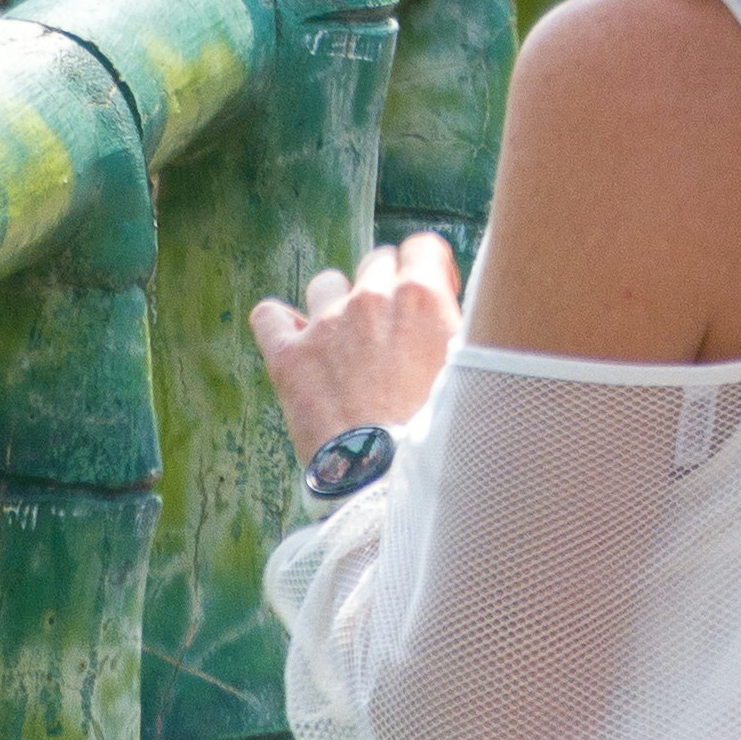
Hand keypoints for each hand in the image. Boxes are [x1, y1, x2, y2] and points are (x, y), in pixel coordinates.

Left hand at [250, 234, 460, 456]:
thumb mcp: (470, 378)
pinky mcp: (290, 357)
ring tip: (346, 350)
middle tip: (392, 339)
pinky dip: (279, 326)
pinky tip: (295, 347)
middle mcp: (373, 300)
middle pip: (377, 263)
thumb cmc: (443, 443)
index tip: (427, 299)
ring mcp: (327, 325)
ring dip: (336, 308)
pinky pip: (270, 316)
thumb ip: (457, 335)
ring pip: (327, 284)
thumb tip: (452, 319)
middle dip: (384, 292)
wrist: (392, 492)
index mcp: (423, 300)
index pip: (423, 247)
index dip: (426, 272)